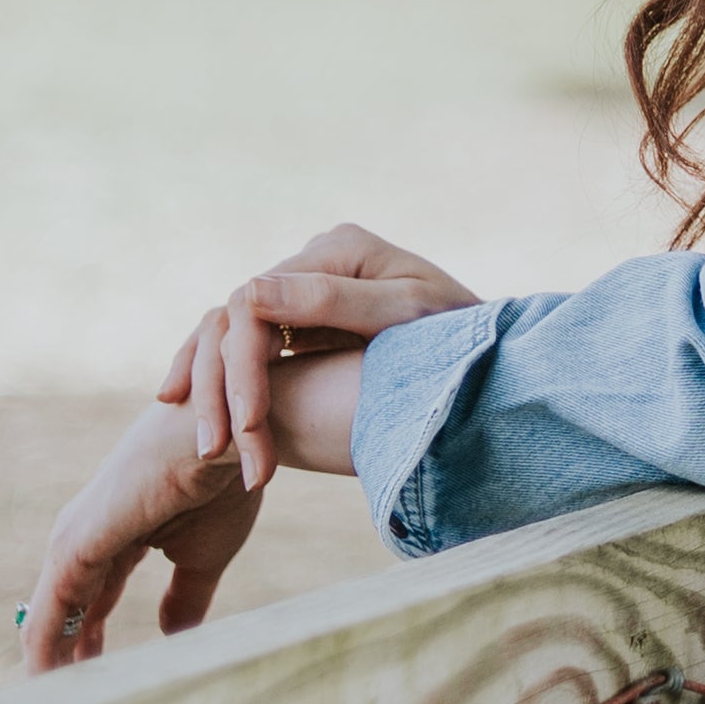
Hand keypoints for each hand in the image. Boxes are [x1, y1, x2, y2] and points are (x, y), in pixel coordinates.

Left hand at [23, 403, 264, 673]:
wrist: (230, 443)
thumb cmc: (219, 487)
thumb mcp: (201, 557)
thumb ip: (183, 598)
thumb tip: (170, 636)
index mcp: (115, 536)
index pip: (86, 601)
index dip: (85, 644)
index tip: (93, 686)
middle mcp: (86, 537)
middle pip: (60, 612)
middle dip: (60, 661)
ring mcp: (75, 540)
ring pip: (46, 620)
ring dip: (47, 666)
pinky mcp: (73, 546)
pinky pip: (47, 614)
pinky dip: (45, 652)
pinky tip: (49, 684)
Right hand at [159, 223, 478, 492]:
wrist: (496, 357)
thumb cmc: (462, 334)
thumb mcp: (405, 317)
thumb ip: (332, 301)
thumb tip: (249, 292)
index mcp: (336, 249)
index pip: (255, 305)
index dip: (243, 371)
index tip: (249, 431)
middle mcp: (313, 260)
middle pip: (235, 321)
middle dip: (225, 392)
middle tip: (223, 455)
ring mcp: (306, 288)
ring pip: (228, 335)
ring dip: (213, 393)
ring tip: (213, 453)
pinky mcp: (303, 320)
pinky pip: (244, 349)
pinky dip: (219, 385)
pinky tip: (208, 428)